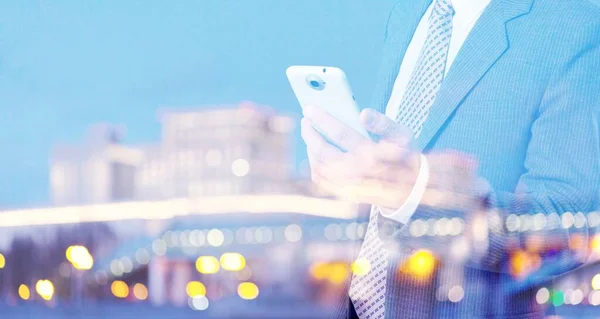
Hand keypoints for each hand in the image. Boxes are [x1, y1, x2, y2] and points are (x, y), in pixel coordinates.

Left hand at [301, 106, 420, 207]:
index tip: (310, 108)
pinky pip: (321, 179)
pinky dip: (314, 164)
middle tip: (305, 121)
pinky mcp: (345, 193)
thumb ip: (383, 122)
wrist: (411, 187)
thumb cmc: (403, 154)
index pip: (341, 134)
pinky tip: (314, 152)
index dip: (322, 120)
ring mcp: (349, 186)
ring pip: (319, 166)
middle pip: (324, 152)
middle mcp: (358, 172)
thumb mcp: (401, 134)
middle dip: (310, 134)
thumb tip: (363, 114)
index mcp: (372, 155)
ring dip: (310, 148)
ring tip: (309, 134)